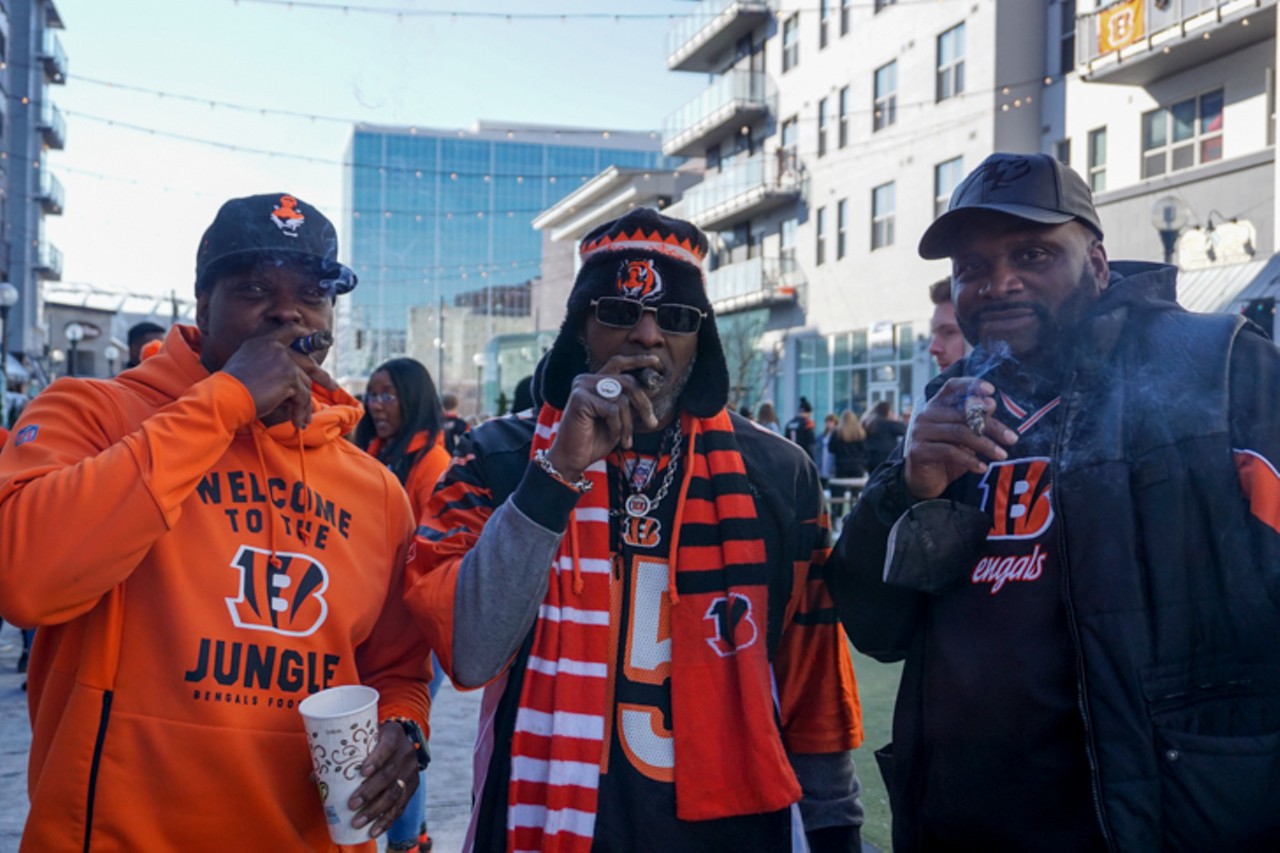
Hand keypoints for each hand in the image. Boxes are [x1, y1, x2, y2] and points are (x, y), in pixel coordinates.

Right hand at [220, 325, 339, 429]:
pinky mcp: (289, 377)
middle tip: (333, 386)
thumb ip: (263, 361)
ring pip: (304, 383)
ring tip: (303, 419)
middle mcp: (275, 347)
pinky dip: (300, 411)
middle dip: (321, 376)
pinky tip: (297, 422)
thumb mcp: (244, 365)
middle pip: (306, 360)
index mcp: (262, 341)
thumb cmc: (229, 388)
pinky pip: (302, 396)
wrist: (225, 397)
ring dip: (304, 404)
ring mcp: (284, 360)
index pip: (289, 331)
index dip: (304, 334)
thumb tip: (284, 373)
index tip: (314, 336)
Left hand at [348, 721, 419, 837]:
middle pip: (390, 774)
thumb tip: (314, 777)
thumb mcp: (364, 741)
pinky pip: (401, 806)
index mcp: (394, 735)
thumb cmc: (374, 741)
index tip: (362, 772)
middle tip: (352, 804)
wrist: (399, 743)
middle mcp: (406, 752)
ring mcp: (411, 770)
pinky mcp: (412, 786)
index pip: (388, 746)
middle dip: (370, 792)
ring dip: (376, 810)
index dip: (377, 759)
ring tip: (358, 821)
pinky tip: (374, 830)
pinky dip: (386, 820)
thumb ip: (343, 755)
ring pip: (395, 793)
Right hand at [546, 354, 660, 480]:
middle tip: (652, 423)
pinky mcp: (580, 398)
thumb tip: (653, 388)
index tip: (656, 362)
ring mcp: (582, 387)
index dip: (638, 360)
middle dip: (644, 403)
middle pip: (628, 381)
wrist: (572, 459)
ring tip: (625, 439)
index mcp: (595, 381)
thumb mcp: (618, 418)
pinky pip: (612, 410)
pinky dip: (617, 426)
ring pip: (622, 398)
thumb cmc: (594, 440)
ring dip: (628, 423)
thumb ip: (629, 402)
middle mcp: (587, 379)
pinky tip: (611, 435)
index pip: (619, 363)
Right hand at [903, 379, 1018, 499]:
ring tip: (1002, 455)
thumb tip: (991, 403)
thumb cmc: (946, 457)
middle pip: (964, 414)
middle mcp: (925, 415)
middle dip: (992, 426)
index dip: (971, 385)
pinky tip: (982, 468)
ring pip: (959, 432)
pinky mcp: (918, 451)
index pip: (952, 387)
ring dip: (985, 445)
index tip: (991, 391)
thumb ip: (975, 421)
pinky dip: (970, 460)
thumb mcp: (965, 438)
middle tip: (1012, 438)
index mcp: (936, 406)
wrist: (923, 482)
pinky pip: (950, 452)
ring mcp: (920, 432)